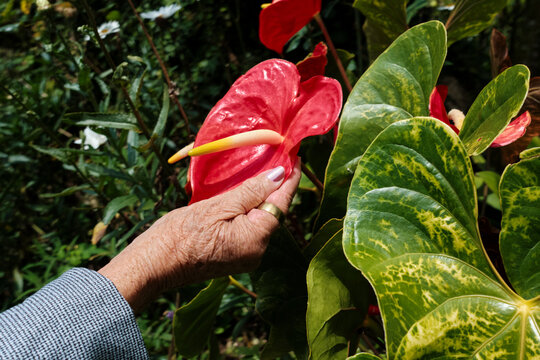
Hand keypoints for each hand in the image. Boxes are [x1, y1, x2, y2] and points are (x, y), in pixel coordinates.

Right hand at [99, 158, 300, 311]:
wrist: (152, 265)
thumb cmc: (178, 235)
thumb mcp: (216, 206)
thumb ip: (250, 192)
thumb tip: (279, 176)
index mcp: (256, 239)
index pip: (282, 203)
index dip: (290, 178)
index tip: (295, 157)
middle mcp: (257, 252)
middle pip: (274, 212)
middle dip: (275, 186)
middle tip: (275, 158)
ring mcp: (246, 257)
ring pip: (262, 220)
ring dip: (261, 197)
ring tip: (259, 171)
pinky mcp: (236, 257)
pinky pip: (250, 229)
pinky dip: (249, 211)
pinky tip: (244, 194)